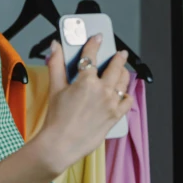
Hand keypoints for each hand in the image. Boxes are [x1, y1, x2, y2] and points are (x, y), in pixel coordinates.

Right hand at [36, 35, 132, 174]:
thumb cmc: (56, 119)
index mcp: (86, 81)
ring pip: (123, 82)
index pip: (92, 55)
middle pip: (115, 67)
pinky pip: (127, 101)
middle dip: (118, 57)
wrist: (61, 144)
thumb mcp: (55, 88)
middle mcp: (102, 90)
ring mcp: (111, 103)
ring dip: (123, 74)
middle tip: (120, 53)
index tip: (98, 38)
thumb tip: (55, 47)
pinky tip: (122, 93)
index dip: (95, 44)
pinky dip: (126, 95)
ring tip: (121, 71)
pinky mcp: (115, 116)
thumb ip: (56, 65)